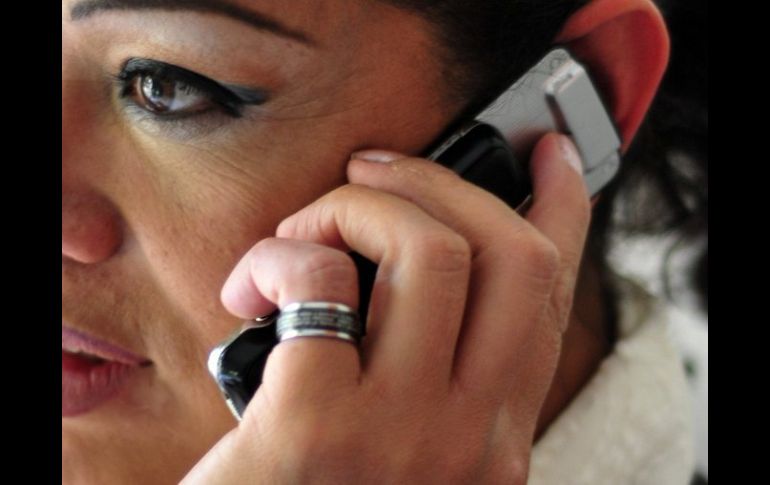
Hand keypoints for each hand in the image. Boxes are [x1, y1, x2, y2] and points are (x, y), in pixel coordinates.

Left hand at [181, 133, 590, 483]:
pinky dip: (280, 255)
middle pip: (508, 255)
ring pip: (428, 250)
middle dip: (439, 182)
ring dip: (355, 207)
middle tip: (376, 173)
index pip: (554, 300)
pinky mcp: (314, 428)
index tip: (548, 155)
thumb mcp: (411, 449)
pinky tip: (250, 289)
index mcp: (495, 436)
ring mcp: (399, 434)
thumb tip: (412, 264)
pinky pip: (320, 282)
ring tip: (306, 233)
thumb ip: (436, 374)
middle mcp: (470, 436)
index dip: (562, 209)